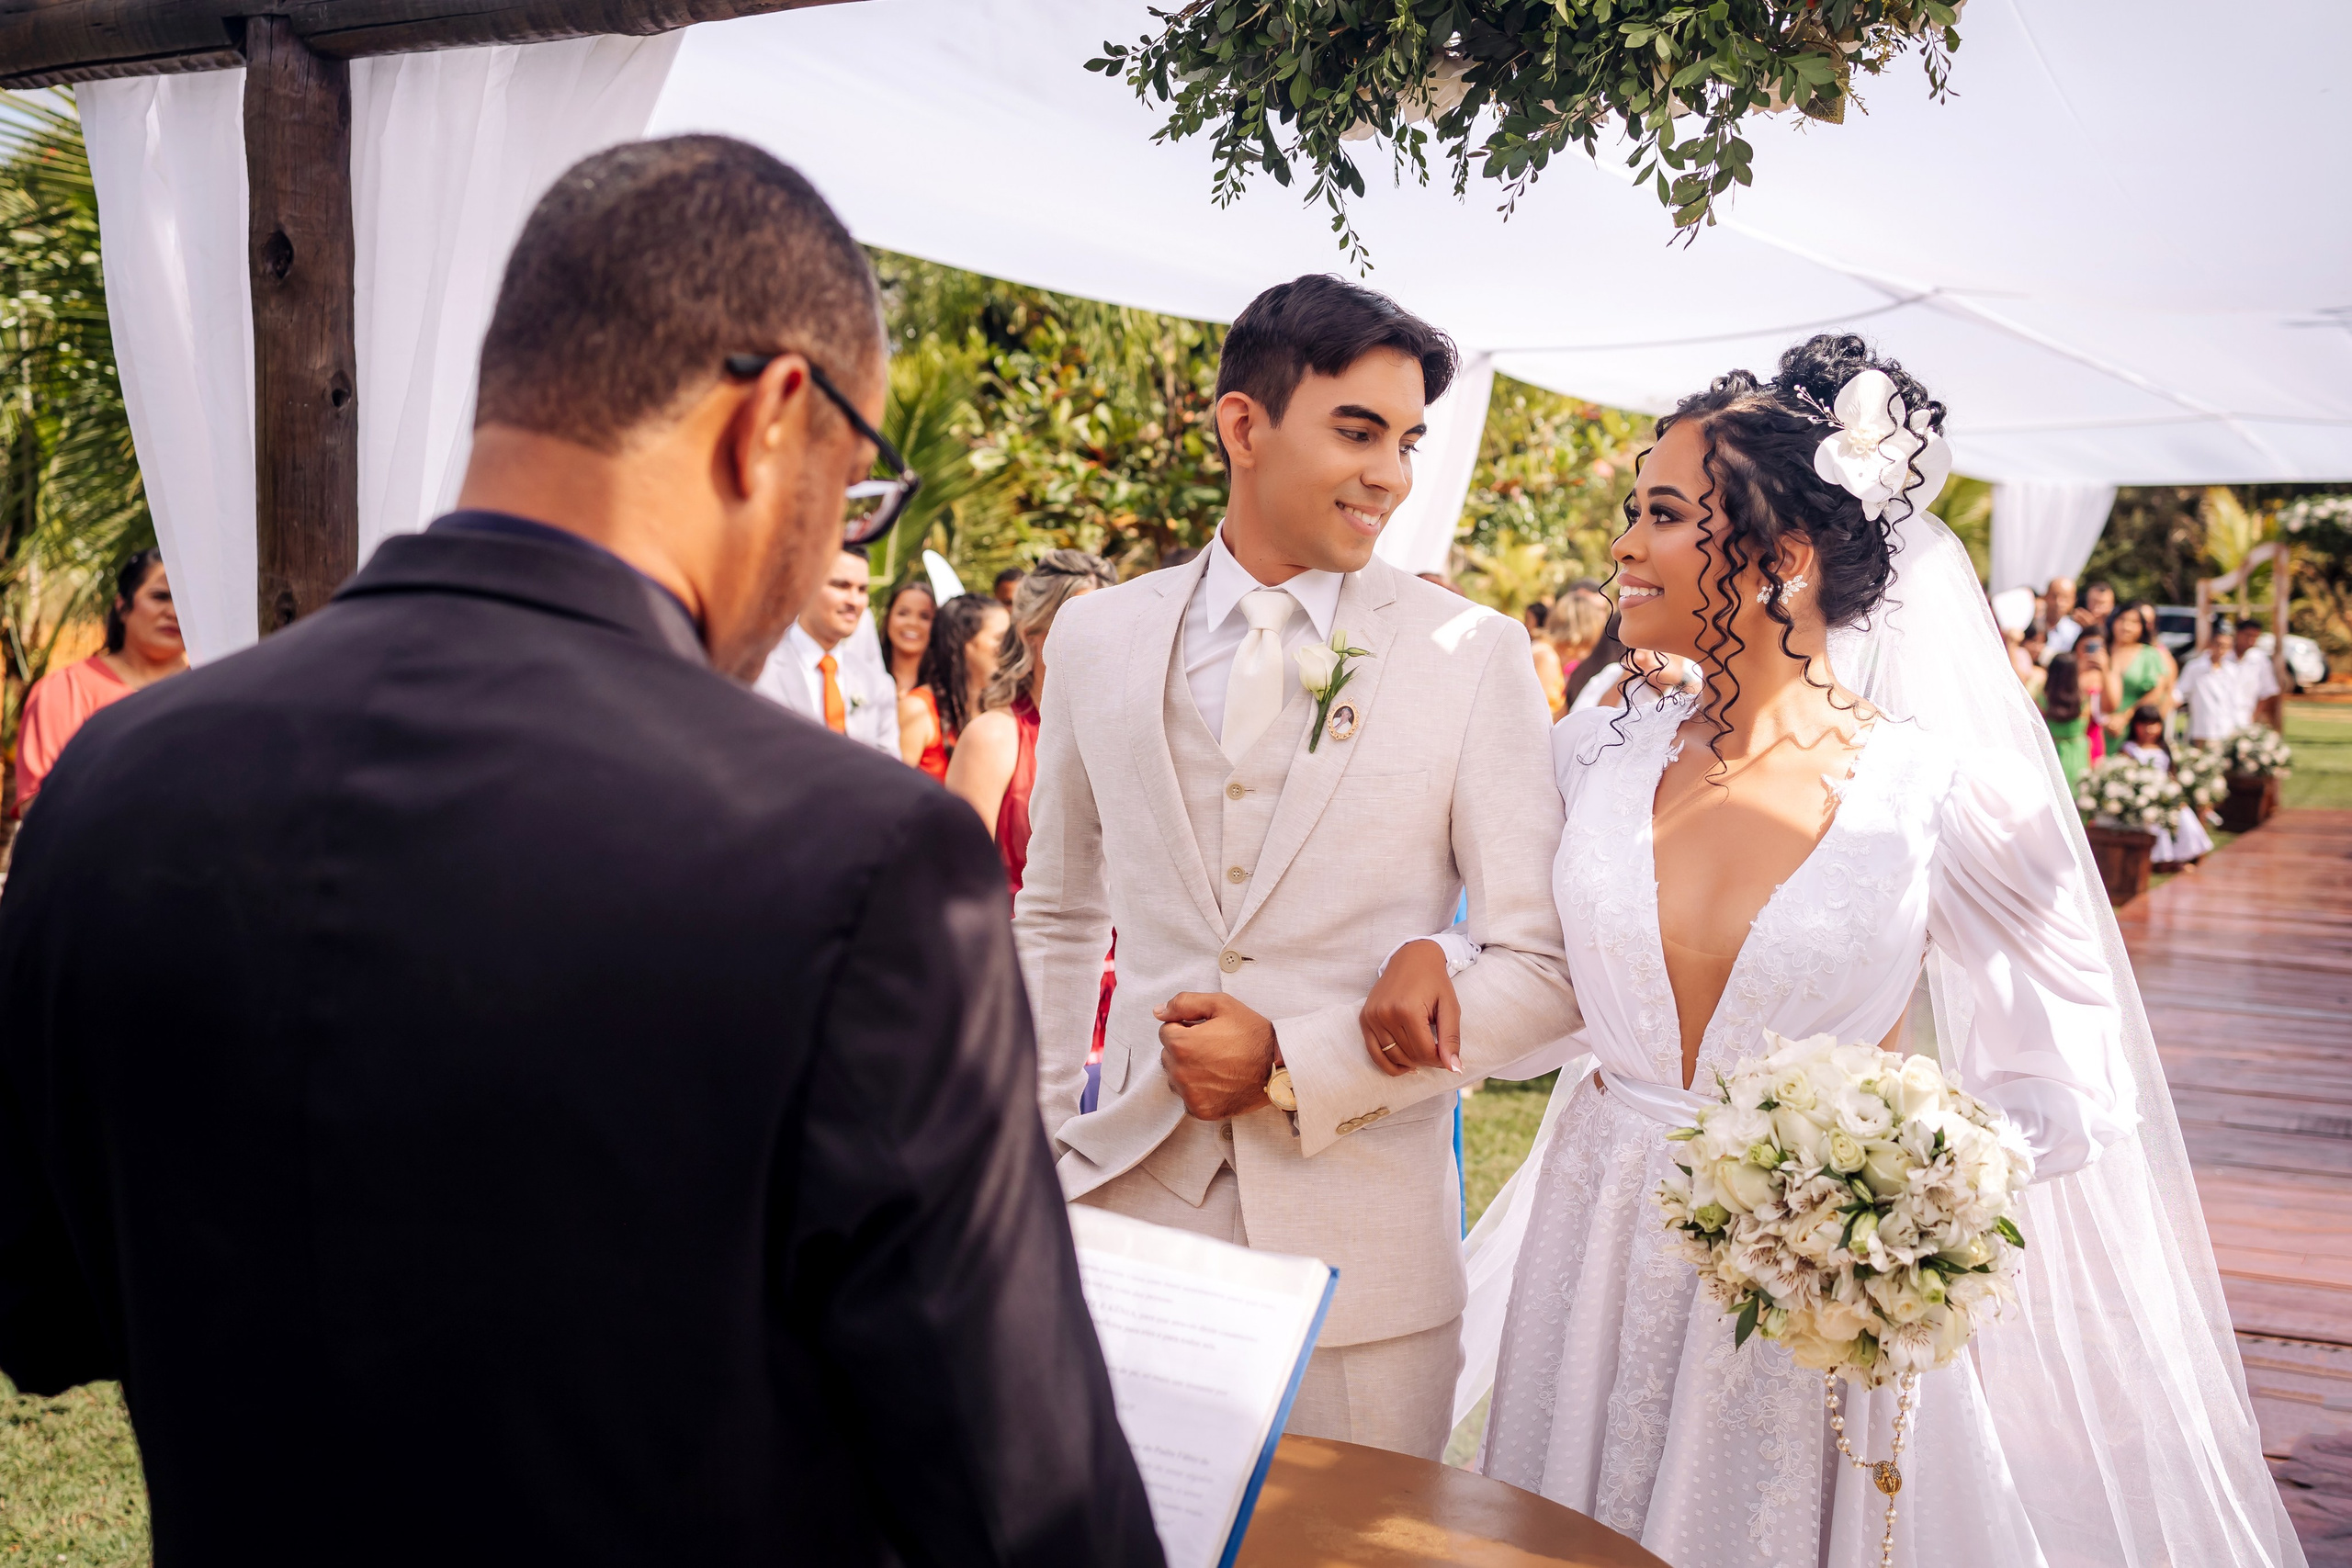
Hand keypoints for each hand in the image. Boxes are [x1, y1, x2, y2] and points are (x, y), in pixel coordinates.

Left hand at [1156, 993, 1277, 1119]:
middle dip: (1184, 1048)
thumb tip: (1158, 1012)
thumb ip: (1184, 1003)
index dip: (1186, 1027)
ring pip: (1175, 1076)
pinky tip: (1217, 1081)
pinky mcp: (1200, 1110)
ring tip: (1216, 1064)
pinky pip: (1186, 1097)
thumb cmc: (1252, 1034)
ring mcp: (1190, 1094)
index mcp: (1182, 1044)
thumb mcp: (1221, 1005)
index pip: (1166, 1031)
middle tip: (1213, 1047)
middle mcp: (1181, 1072)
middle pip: (1168, 1055)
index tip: (1207, 1031)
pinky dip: (1197, 1090)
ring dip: (1188, 1069)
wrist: (1278, 1067)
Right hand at [1360, 940, 1461, 1075]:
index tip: (1447, 1054)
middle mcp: (1385, 1014)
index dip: (1439, 1060)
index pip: (1425, 1052)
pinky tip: (1404, 1064)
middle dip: (1426, 1060)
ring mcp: (1372, 1017)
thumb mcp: (1450, 1007)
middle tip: (1437, 1051)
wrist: (1411, 958)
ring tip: (1422, 1053)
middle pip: (1409, 1056)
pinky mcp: (1365, 1018)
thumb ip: (1451, 1038)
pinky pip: (1374, 1052)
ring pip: (1392, 1057)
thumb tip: (1454, 1069)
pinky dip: (1389, 1063)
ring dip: (1410, 1062)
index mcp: (1407, 1009)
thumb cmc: (1434, 981)